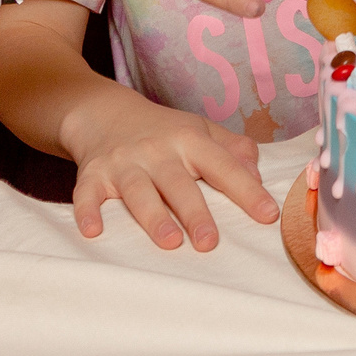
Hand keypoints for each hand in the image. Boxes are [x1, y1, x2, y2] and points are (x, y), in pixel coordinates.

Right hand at [64, 90, 275, 250]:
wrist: (104, 112)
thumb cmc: (163, 131)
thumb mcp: (201, 131)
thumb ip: (233, 150)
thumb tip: (258, 177)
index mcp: (190, 140)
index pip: (223, 166)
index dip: (247, 190)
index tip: (268, 215)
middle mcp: (158, 150)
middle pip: (179, 183)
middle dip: (195, 213)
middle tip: (210, 243)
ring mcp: (123, 162)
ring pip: (139, 191)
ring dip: (153, 217)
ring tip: (169, 242)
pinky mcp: (92, 174)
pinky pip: (87, 194)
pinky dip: (88, 212)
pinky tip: (94, 231)